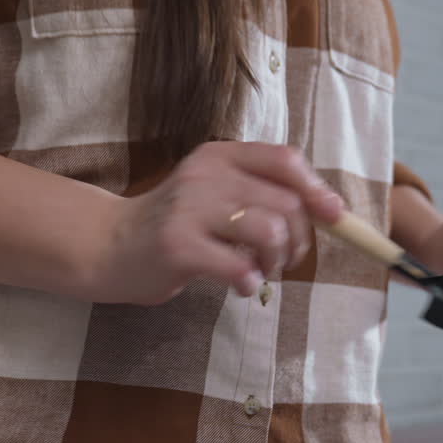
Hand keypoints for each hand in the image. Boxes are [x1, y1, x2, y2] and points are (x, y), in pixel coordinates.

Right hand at [92, 142, 344, 304]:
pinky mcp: (178, 246)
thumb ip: (263, 193)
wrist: (109, 245)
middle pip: (286, 203)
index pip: (285, 160)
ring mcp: (189, 209)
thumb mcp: (216, 192)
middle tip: (283, 259)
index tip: (333, 216)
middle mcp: (205, 174)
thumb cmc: (176, 224)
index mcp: (219, 156)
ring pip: (268, 231)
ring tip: (261, 271)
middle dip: (299, 240)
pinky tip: (239, 286)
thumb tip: (333, 210)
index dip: (317, 189)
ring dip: (276, 261)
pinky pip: (238, 267)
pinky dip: (250, 282)